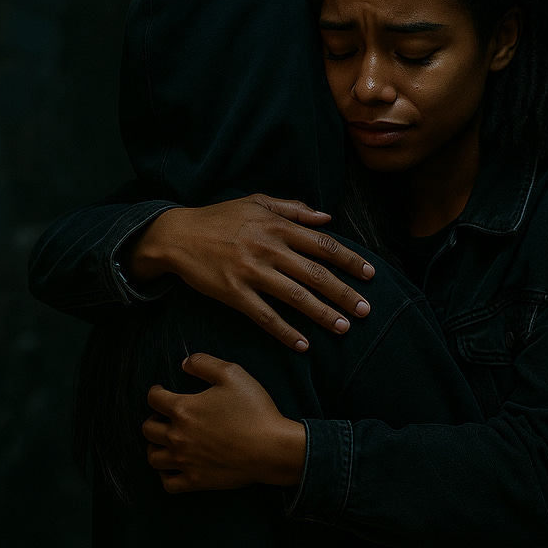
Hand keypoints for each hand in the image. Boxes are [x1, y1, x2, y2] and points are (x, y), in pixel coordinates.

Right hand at [126, 194, 374, 350]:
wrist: (176, 235)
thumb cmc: (220, 218)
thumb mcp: (257, 202)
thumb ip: (293, 209)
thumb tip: (327, 217)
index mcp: (277, 227)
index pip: (323, 245)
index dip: (350, 260)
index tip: (370, 275)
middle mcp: (268, 249)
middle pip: (315, 274)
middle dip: (344, 293)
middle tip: (365, 310)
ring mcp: (251, 272)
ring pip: (295, 297)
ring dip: (322, 314)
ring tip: (343, 328)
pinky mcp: (233, 293)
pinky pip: (265, 317)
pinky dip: (285, 332)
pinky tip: (302, 345)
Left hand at [142, 353, 305, 492]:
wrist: (271, 448)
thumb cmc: (254, 410)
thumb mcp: (233, 374)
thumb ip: (204, 363)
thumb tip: (184, 363)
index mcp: (183, 409)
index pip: (154, 398)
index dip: (155, 392)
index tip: (160, 391)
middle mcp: (178, 436)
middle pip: (148, 429)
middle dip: (153, 418)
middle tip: (164, 416)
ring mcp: (185, 461)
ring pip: (153, 457)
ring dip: (155, 446)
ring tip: (164, 441)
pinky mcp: (196, 481)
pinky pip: (167, 483)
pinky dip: (165, 475)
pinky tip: (173, 466)